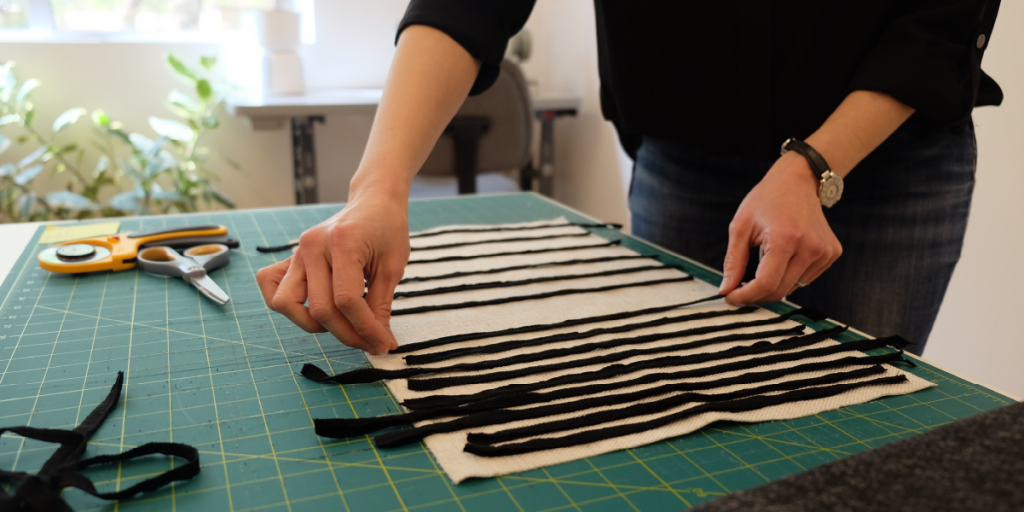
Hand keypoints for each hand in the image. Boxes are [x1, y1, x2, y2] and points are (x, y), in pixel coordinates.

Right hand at [256, 190, 408, 353]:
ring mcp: (297, 251)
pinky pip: (270, 284)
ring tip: (341, 324)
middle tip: (371, 343)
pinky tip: (313, 309)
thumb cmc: (386, 229)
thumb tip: (378, 341)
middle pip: (320, 309)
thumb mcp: (393, 266)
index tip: (383, 343)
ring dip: (313, 325)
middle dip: (348, 334)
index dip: (366, 329)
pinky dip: (287, 304)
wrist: (373, 201)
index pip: (347, 300)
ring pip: (285, 303)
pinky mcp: (291, 257)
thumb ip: (381, 305)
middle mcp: (312, 246)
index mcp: (342, 243)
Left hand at [718, 151, 841, 303]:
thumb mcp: (741, 226)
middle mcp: (810, 248)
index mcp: (786, 239)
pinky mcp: (832, 254)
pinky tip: (784, 254)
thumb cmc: (767, 199)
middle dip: (756, 293)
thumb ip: (733, 261)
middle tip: (740, 287)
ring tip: (766, 257)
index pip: (766, 284)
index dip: (745, 296)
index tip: (730, 297)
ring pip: (792, 287)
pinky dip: (789, 275)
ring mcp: (824, 252)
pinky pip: (805, 278)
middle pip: (779, 290)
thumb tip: (726, 289)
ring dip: (773, 282)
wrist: (799, 180)